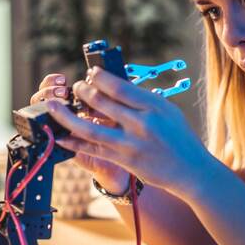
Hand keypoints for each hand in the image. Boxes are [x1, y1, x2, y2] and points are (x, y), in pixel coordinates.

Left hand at [46, 66, 213, 196]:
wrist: (191, 170)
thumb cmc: (179, 137)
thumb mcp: (166, 111)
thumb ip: (141, 100)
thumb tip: (112, 86)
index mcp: (153, 105)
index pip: (119, 87)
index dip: (99, 78)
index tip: (90, 74)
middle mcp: (141, 122)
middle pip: (102, 102)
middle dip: (82, 92)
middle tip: (75, 87)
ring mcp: (131, 143)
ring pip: (90, 127)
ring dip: (67, 116)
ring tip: (53, 106)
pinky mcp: (124, 160)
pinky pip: (93, 149)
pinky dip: (75, 142)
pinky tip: (61, 137)